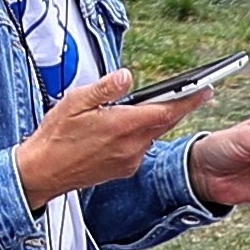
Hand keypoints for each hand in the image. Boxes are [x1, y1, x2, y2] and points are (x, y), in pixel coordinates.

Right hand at [11, 66, 206, 203]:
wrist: (42, 173)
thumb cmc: (55, 136)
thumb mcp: (74, 102)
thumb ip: (104, 89)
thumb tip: (126, 76)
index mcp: (121, 127)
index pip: (166, 111)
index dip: (189, 100)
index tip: (206, 89)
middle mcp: (130, 147)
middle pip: (165, 123)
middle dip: (182, 107)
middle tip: (198, 91)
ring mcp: (129, 161)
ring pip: (153, 135)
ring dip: (160, 120)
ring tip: (162, 103)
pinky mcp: (124, 169)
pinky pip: (142, 147)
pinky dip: (144, 133)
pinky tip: (133, 125)